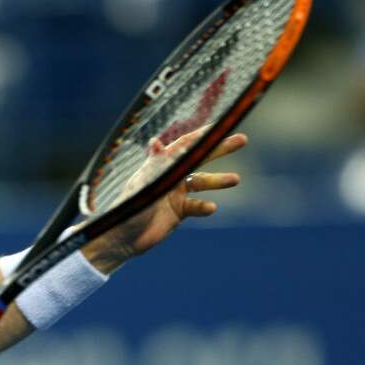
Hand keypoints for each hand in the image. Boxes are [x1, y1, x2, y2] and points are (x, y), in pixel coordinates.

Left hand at [83, 130, 247, 272]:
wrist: (122, 239)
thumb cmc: (128, 209)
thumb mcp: (143, 186)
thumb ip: (154, 166)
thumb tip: (156, 141)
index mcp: (159, 164)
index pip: (184, 145)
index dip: (202, 134)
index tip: (221, 125)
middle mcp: (169, 175)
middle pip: (199, 158)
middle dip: (220, 149)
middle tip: (242, 140)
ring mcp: (175, 193)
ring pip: (202, 182)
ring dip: (218, 180)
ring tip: (236, 179)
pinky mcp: (178, 211)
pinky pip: (196, 206)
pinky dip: (204, 206)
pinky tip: (211, 208)